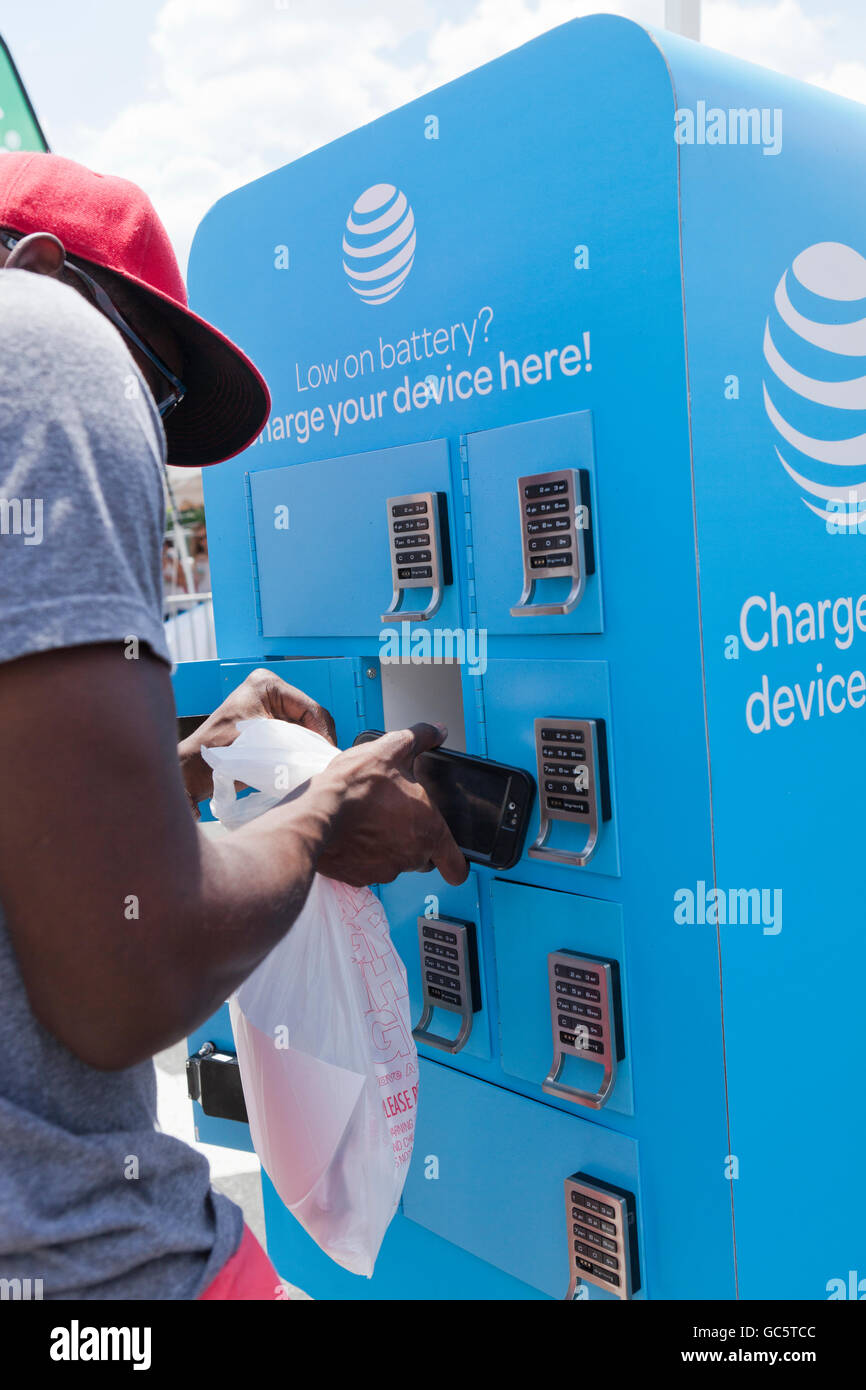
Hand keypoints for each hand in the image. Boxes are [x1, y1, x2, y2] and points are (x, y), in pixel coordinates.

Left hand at [178, 668, 335, 807]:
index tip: (330, 757)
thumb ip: (299, 741)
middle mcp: (269, 688)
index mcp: (267, 684)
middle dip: (318, 738)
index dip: (323, 734)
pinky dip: (301, 746)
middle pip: (310, 715)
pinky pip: (294, 732)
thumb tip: (327, 752)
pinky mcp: (267, 719)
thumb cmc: (220, 755)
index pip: (310, 708)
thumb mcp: (265, 742)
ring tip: (316, 764)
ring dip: (311, 744)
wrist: (194, 770)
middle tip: (325, 762)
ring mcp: (268, 703)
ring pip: (305, 725)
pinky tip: (304, 761)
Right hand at [315, 723, 467, 886]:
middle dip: (416, 841)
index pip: (457, 866)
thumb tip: (438, 730)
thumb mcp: (392, 749)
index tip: (452, 860)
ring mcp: (385, 870)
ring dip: (388, 846)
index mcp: (429, 830)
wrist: (316, 813)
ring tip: (371, 820)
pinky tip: (353, 833)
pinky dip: (364, 854)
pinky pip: (368, 868)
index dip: (457, 863)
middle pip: (424, 859)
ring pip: (396, 862)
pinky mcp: (359, 877)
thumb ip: (421, 739)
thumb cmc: (356, 786)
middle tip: (398, 817)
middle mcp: (412, 856)